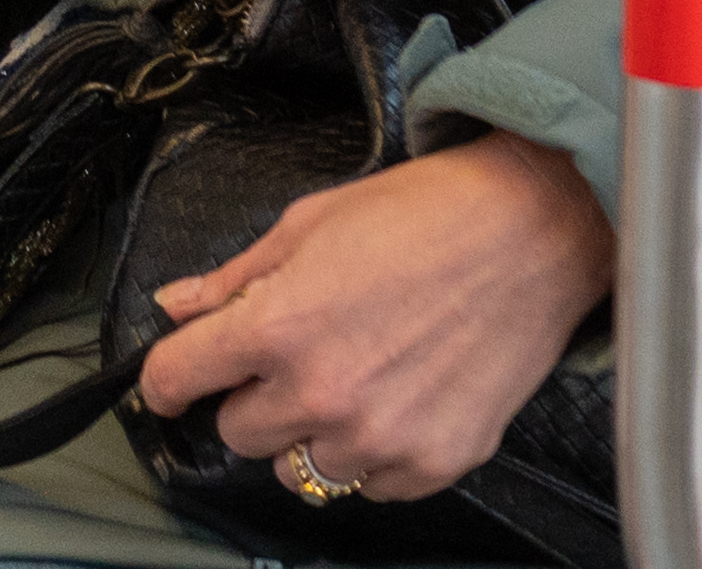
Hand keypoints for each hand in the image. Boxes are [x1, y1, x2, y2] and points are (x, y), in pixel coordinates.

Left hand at [131, 132, 613, 503]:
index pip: (175, 379)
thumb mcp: (310, 223)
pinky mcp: (434, 463)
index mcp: (280, 326)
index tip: (173, 378)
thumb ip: (236, 278)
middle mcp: (324, 394)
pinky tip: (397, 399)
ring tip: (353, 378)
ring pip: (300, 471)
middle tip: (295, 355)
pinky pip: (371, 487)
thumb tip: (177, 306)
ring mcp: (382, 438)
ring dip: (311, 433)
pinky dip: (373, 454)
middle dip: (253, 395)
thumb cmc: (425, 214)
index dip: (166, 377)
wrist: (534, 230)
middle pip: (237, 432)